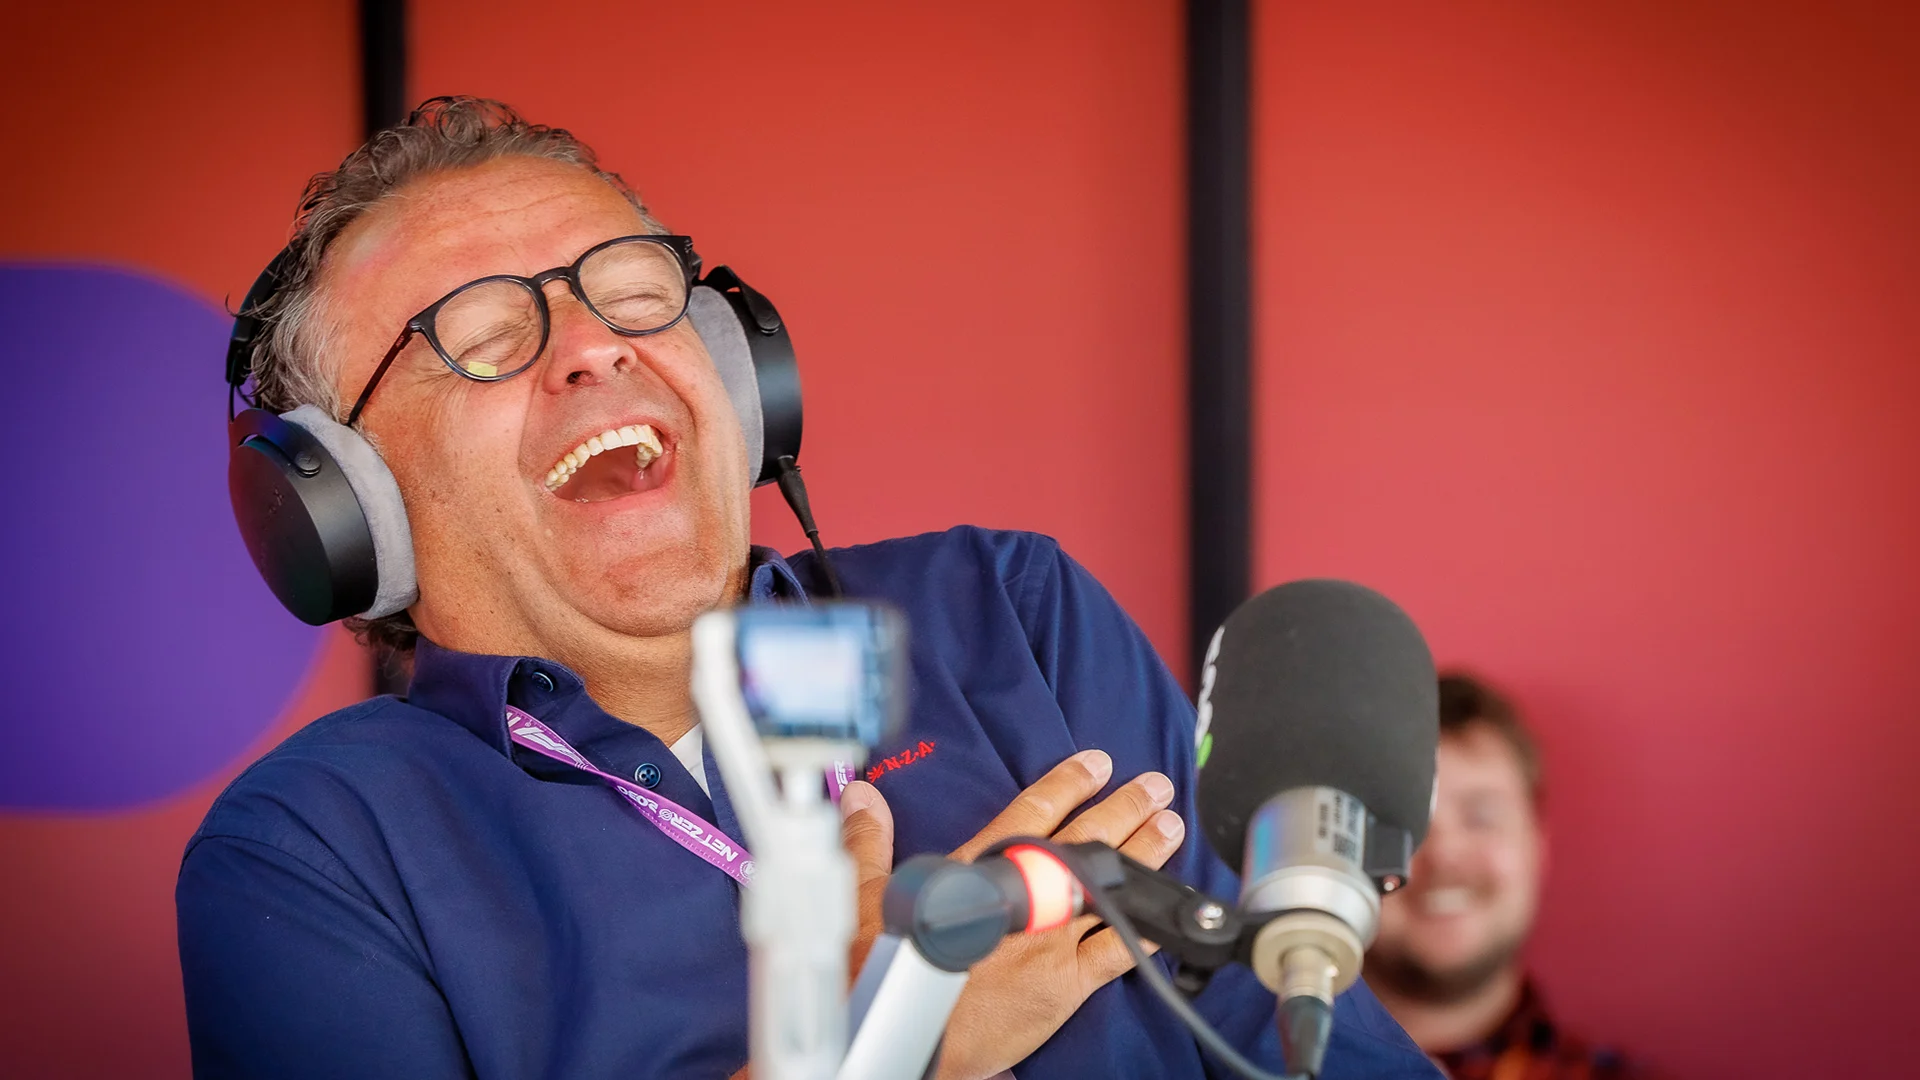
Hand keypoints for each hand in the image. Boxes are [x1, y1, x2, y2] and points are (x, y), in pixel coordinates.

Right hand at [838, 751, 1186, 1079]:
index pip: (1030, 815)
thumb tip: (862, 796)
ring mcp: (1049, 943)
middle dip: (1124, 808)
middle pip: (1082, 843)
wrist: (911, 1043)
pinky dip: (1147, 931)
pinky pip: (1117, 953)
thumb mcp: (866, 902)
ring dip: (1144, 855)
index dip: (1067, 783)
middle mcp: (1022, 902)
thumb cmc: (888, 978)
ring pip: (1108, 888)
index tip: (1097, 761)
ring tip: (1170, 827)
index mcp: (978, 874)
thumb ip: (868, 844)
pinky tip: (1168, 911)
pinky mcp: (1066, 987)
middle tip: (1156, 786)